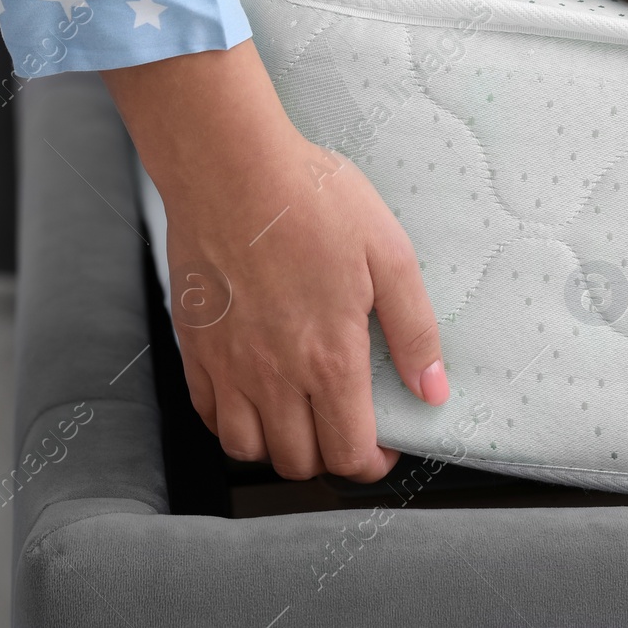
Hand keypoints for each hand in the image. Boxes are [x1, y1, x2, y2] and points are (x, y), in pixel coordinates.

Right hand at [101, 42, 446, 482]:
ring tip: (300, 414)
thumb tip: (433, 391)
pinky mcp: (194, 345)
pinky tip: (254, 392)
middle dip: (330, 456)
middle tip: (345, 423)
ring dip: (279, 446)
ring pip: (248, 449)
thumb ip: (414, 330)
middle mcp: (274, 376)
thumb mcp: (388, 254)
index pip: (350, 454)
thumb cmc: (311, 199)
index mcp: (329, 359)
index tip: (384, 443)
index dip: (374, 462)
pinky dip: (232, 420)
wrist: (229, 165)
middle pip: (299, 462)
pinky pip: (207, 414)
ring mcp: (227, 365)